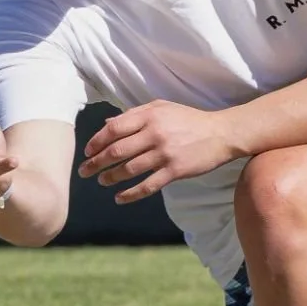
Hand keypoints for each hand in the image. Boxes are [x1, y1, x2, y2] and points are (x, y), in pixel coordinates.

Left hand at [78, 99, 234, 202]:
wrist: (221, 133)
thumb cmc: (189, 119)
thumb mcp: (162, 108)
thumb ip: (134, 114)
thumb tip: (106, 124)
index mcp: (149, 116)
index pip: (114, 129)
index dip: (96, 141)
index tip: (87, 151)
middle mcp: (155, 134)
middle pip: (117, 151)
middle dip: (96, 162)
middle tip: (85, 171)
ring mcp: (165, 153)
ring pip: (129, 169)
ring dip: (111, 177)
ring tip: (101, 181)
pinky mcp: (175, 170)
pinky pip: (148, 185)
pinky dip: (131, 193)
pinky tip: (119, 197)